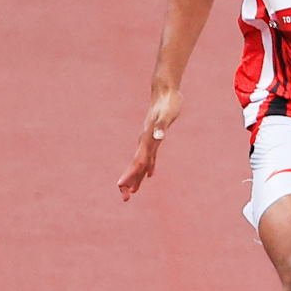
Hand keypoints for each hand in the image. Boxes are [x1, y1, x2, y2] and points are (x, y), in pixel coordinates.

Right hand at [116, 86, 182, 200]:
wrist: (165, 91)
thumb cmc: (168, 103)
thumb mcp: (167, 115)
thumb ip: (161, 126)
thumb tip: (159, 137)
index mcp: (147, 139)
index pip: (138, 161)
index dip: (131, 175)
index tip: (122, 187)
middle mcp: (146, 141)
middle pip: (136, 166)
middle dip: (130, 182)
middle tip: (125, 198)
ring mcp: (149, 139)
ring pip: (140, 163)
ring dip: (137, 178)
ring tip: (132, 192)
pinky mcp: (155, 137)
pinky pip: (150, 156)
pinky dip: (149, 166)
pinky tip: (150, 174)